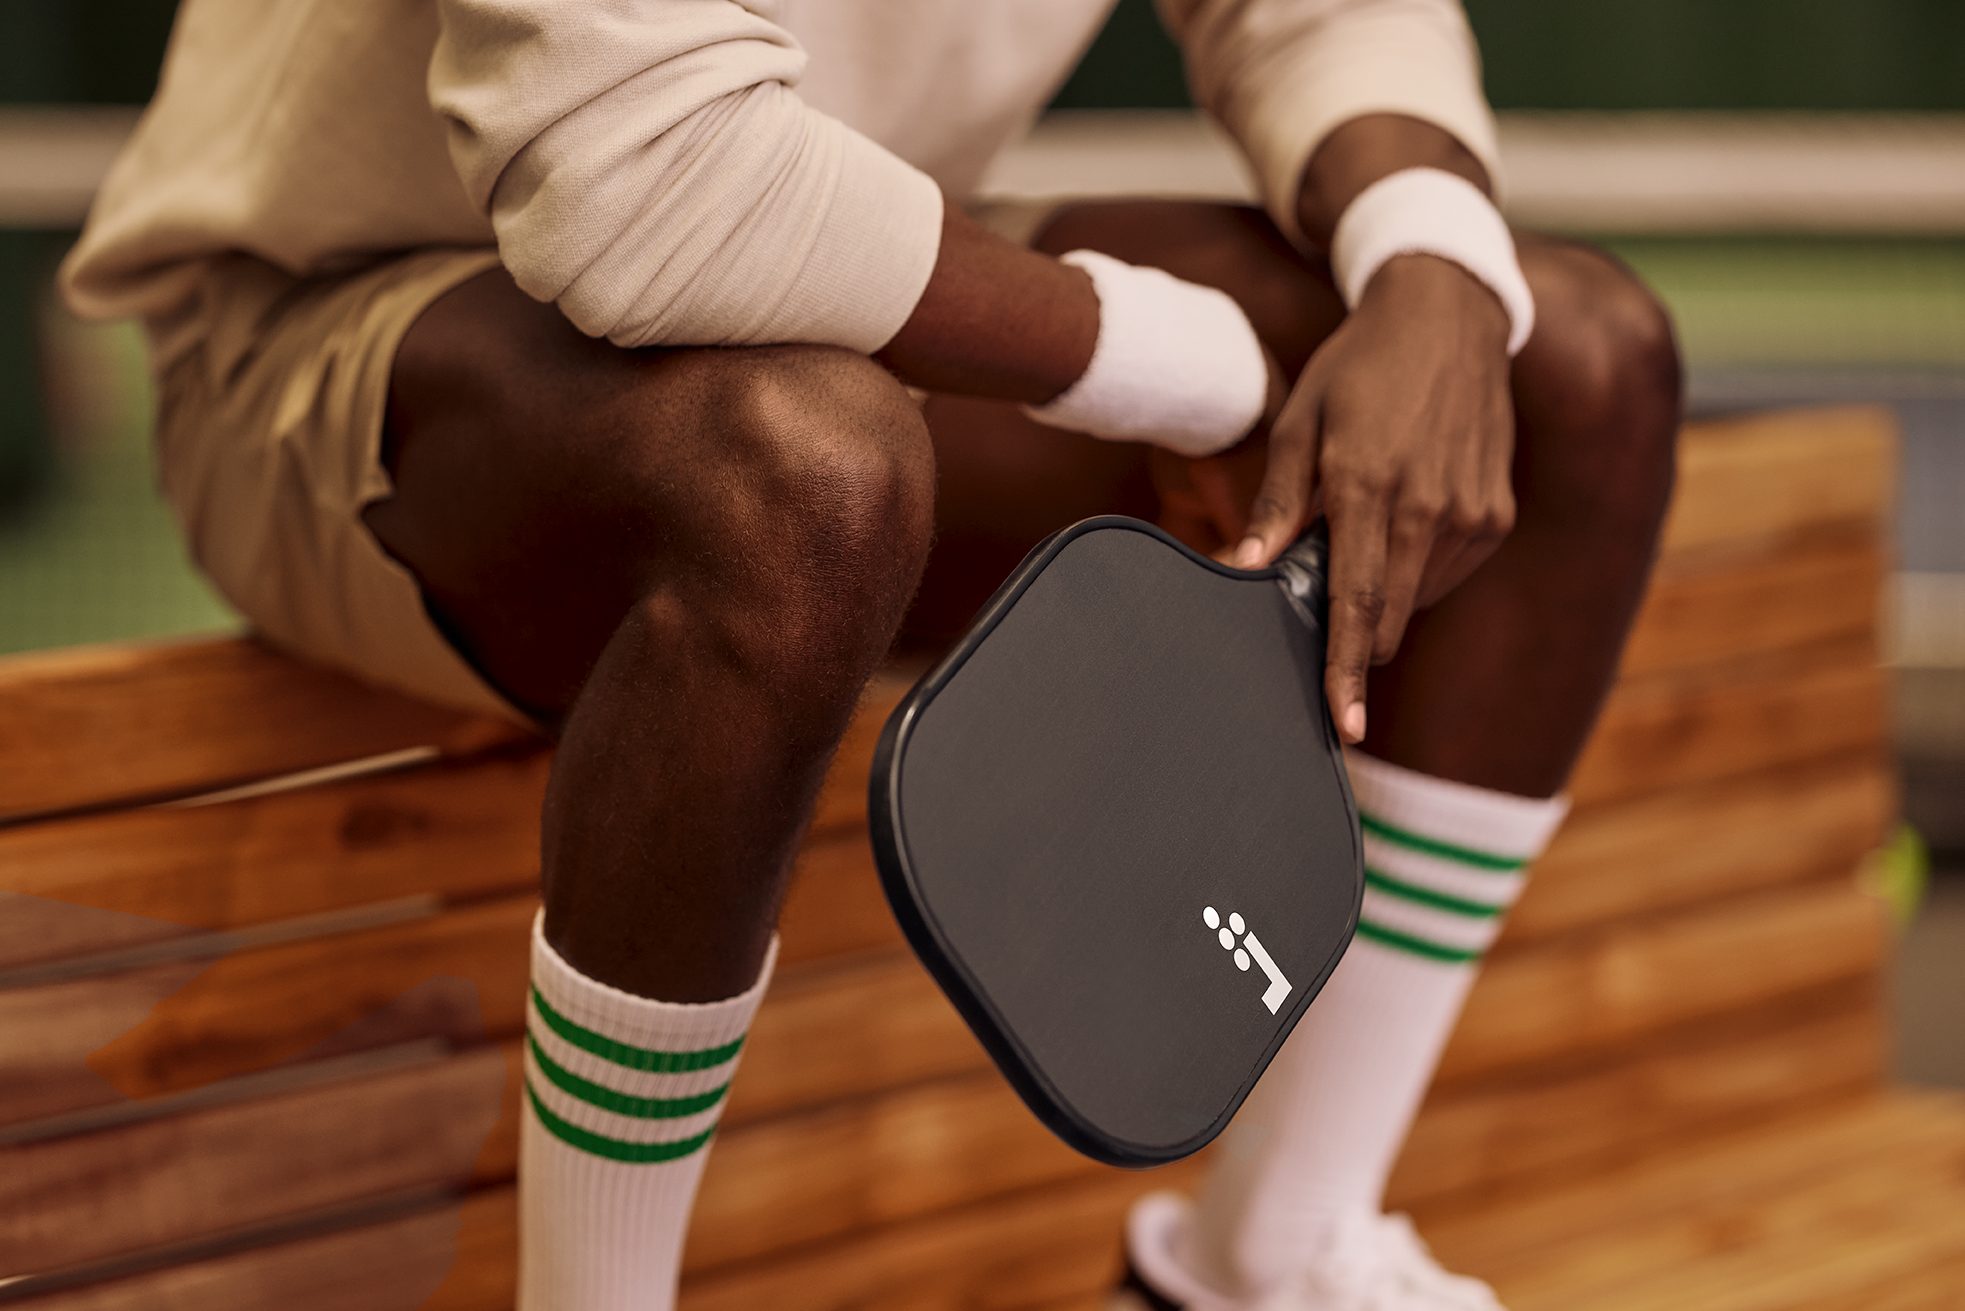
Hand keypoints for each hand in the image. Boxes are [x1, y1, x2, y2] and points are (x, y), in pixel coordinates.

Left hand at [1230, 255, 1516, 742]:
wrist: (1448, 317)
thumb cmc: (1357, 370)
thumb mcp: (1299, 423)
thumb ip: (1276, 502)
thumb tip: (1246, 567)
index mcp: (1369, 486)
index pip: (1356, 602)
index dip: (1346, 670)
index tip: (1345, 726)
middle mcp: (1429, 508)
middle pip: (1388, 618)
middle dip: (1352, 634)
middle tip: (1319, 590)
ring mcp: (1472, 515)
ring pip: (1416, 601)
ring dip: (1383, 592)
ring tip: (1364, 524)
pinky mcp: (1495, 515)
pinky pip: (1446, 574)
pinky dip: (1416, 568)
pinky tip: (1401, 515)